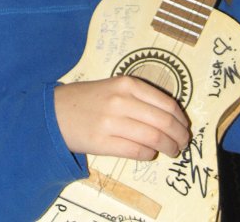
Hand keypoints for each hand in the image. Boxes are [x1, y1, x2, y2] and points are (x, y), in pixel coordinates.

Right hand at [54, 76, 188, 159]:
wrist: (55, 111)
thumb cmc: (87, 98)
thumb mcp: (114, 86)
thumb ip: (139, 95)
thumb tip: (170, 115)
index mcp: (126, 84)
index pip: (166, 103)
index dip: (180, 119)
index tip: (184, 127)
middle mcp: (121, 101)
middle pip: (163, 122)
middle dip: (179, 136)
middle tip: (183, 143)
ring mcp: (111, 122)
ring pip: (153, 138)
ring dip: (168, 148)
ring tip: (172, 151)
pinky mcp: (103, 142)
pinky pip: (137, 151)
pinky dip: (149, 154)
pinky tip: (150, 153)